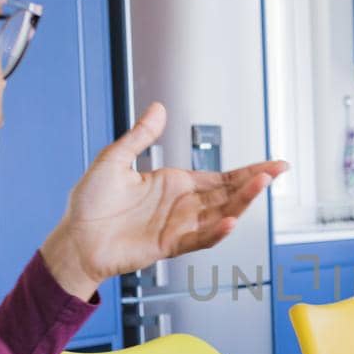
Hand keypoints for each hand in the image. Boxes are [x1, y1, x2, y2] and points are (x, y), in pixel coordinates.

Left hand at [40, 103, 288, 299]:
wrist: (75, 239)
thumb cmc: (89, 203)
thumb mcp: (115, 159)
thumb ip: (141, 136)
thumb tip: (158, 108)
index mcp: (174, 184)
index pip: (221, 177)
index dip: (248, 171)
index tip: (273, 164)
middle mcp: (182, 206)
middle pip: (228, 193)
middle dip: (254, 182)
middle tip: (279, 171)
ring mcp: (179, 226)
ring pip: (220, 215)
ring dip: (242, 202)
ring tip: (260, 186)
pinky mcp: (169, 246)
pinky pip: (199, 239)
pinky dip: (216, 232)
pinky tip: (230, 221)